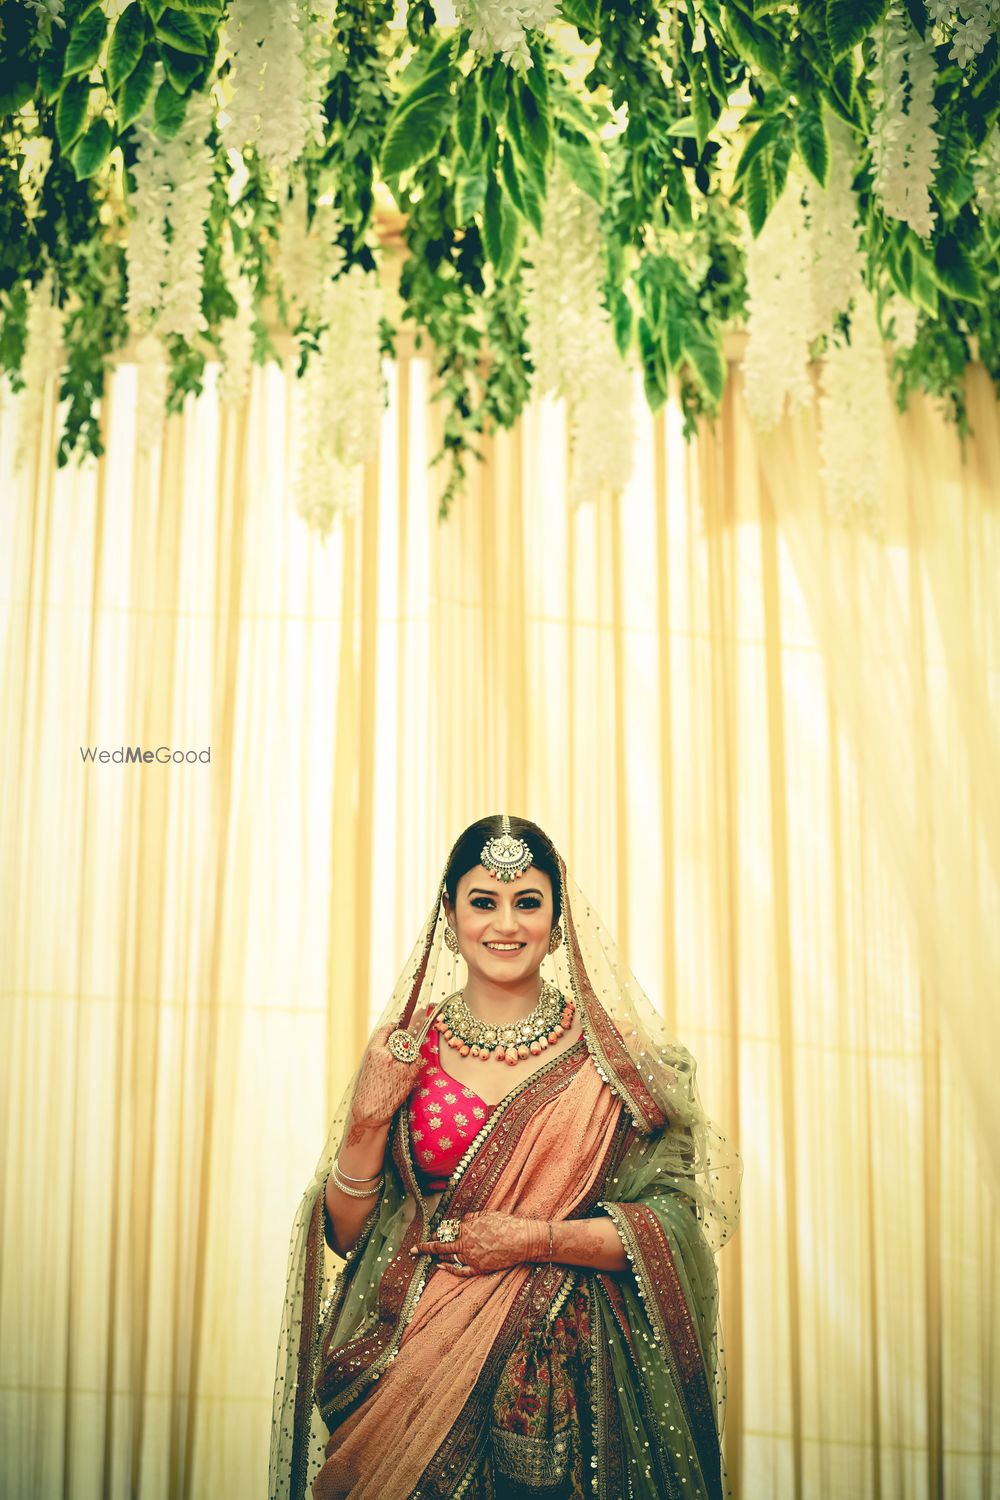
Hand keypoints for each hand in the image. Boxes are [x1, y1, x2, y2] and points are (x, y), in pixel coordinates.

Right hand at [347, 1021, 421, 1132]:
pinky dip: (415, 1061)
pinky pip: (417, 1060)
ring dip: (410, 1051)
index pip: (386, 1032)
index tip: (395, 1024)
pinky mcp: (410, 1075)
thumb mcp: (368, 1066)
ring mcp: (401, 1065)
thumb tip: (390, 1043)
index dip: (392, 1027)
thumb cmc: (367, 1090)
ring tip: (404, 1059)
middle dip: (403, 1039)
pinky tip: (410, 1065)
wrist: (371, 1110)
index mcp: (375, 1052)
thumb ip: (378, 1053)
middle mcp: (388, 1056)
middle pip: (401, 1039)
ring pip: (411, 1049)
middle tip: (403, 1042)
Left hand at [410, 1211, 549, 1275]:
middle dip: (425, 1248)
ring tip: (427, 1256)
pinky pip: (460, 1271)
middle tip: (412, 1249)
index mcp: (466, 1229)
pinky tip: (440, 1267)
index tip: (426, 1234)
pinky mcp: (479, 1268)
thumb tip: (459, 1222)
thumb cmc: (505, 1224)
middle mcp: (466, 1244)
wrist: (522, 1240)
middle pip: (440, 1247)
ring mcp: (472, 1258)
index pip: (444, 1232)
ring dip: (437, 1257)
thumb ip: (469, 1218)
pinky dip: (449, 1269)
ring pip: (448, 1258)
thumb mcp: (485, 1214)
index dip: (434, 1234)